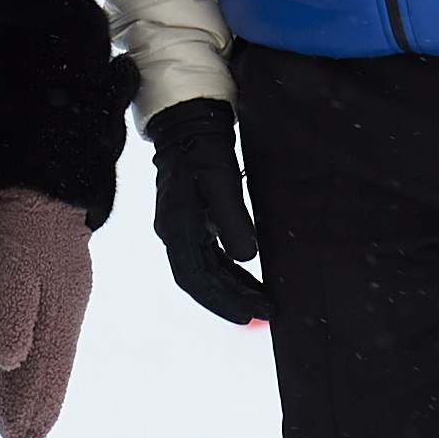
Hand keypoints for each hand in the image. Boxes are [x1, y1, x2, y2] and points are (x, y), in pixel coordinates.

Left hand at [0, 189, 93, 437]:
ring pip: (50, 355)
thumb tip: (6, 363)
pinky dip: (34, 360)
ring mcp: (64, 297)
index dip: (31, 408)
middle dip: (35, 406)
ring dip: (35, 388)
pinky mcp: (55, 283)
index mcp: (59, 316)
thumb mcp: (12, 268)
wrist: (48, 181)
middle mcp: (67, 313)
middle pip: (51, 371)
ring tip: (21, 416)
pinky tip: (25, 365)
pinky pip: (47, 336)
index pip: (45, 374)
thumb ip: (10, 316)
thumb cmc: (28, 225)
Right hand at [145, 98, 270, 323]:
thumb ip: (233, 220)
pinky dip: (228, 271)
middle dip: (230, 299)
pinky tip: (247, 278)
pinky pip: (209, 256)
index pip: (195, 277)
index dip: (221, 300)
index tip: (249, 313)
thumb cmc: (203, 149)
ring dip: (231, 288)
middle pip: (200, 280)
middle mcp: (174, 232)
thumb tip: (247, 257)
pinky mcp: (191, 221)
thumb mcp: (221, 181)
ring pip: (205, 270)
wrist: (189, 124)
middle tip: (264, 311)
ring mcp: (181, 227)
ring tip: (261, 300)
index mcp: (176, 226)